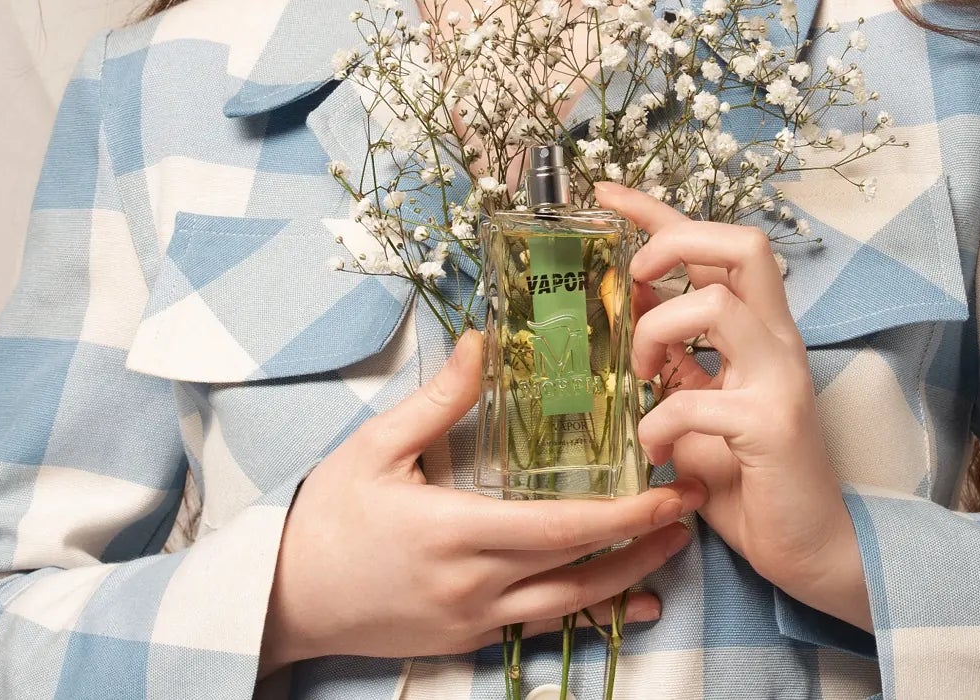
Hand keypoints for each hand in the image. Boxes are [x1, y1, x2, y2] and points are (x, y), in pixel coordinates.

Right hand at [259, 329, 708, 675]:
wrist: (284, 595)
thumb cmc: (327, 514)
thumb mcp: (376, 446)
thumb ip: (438, 400)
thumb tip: (483, 343)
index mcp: (456, 530)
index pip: (560, 527)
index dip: (622, 514)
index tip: (668, 492)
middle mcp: (475, 583)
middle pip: (580, 570)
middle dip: (645, 542)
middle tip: (695, 509)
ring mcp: (474, 618)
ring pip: (571, 606)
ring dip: (630, 579)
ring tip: (676, 550)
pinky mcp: (467, 636)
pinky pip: (543, 628)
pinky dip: (594, 619)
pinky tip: (633, 610)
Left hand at [593, 182, 869, 628]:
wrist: (813, 552)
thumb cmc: (751, 479)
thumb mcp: (700, 403)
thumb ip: (675, 358)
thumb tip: (629, 311)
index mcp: (759, 330)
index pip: (714, 246)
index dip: (658, 212)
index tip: (605, 191)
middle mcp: (777, 341)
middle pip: (742, 244)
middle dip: (674, 243)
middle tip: (635, 279)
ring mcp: (779, 379)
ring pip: (718, 304)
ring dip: (659, 328)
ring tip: (639, 372)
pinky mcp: (772, 426)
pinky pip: (699, 399)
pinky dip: (659, 422)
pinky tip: (655, 449)